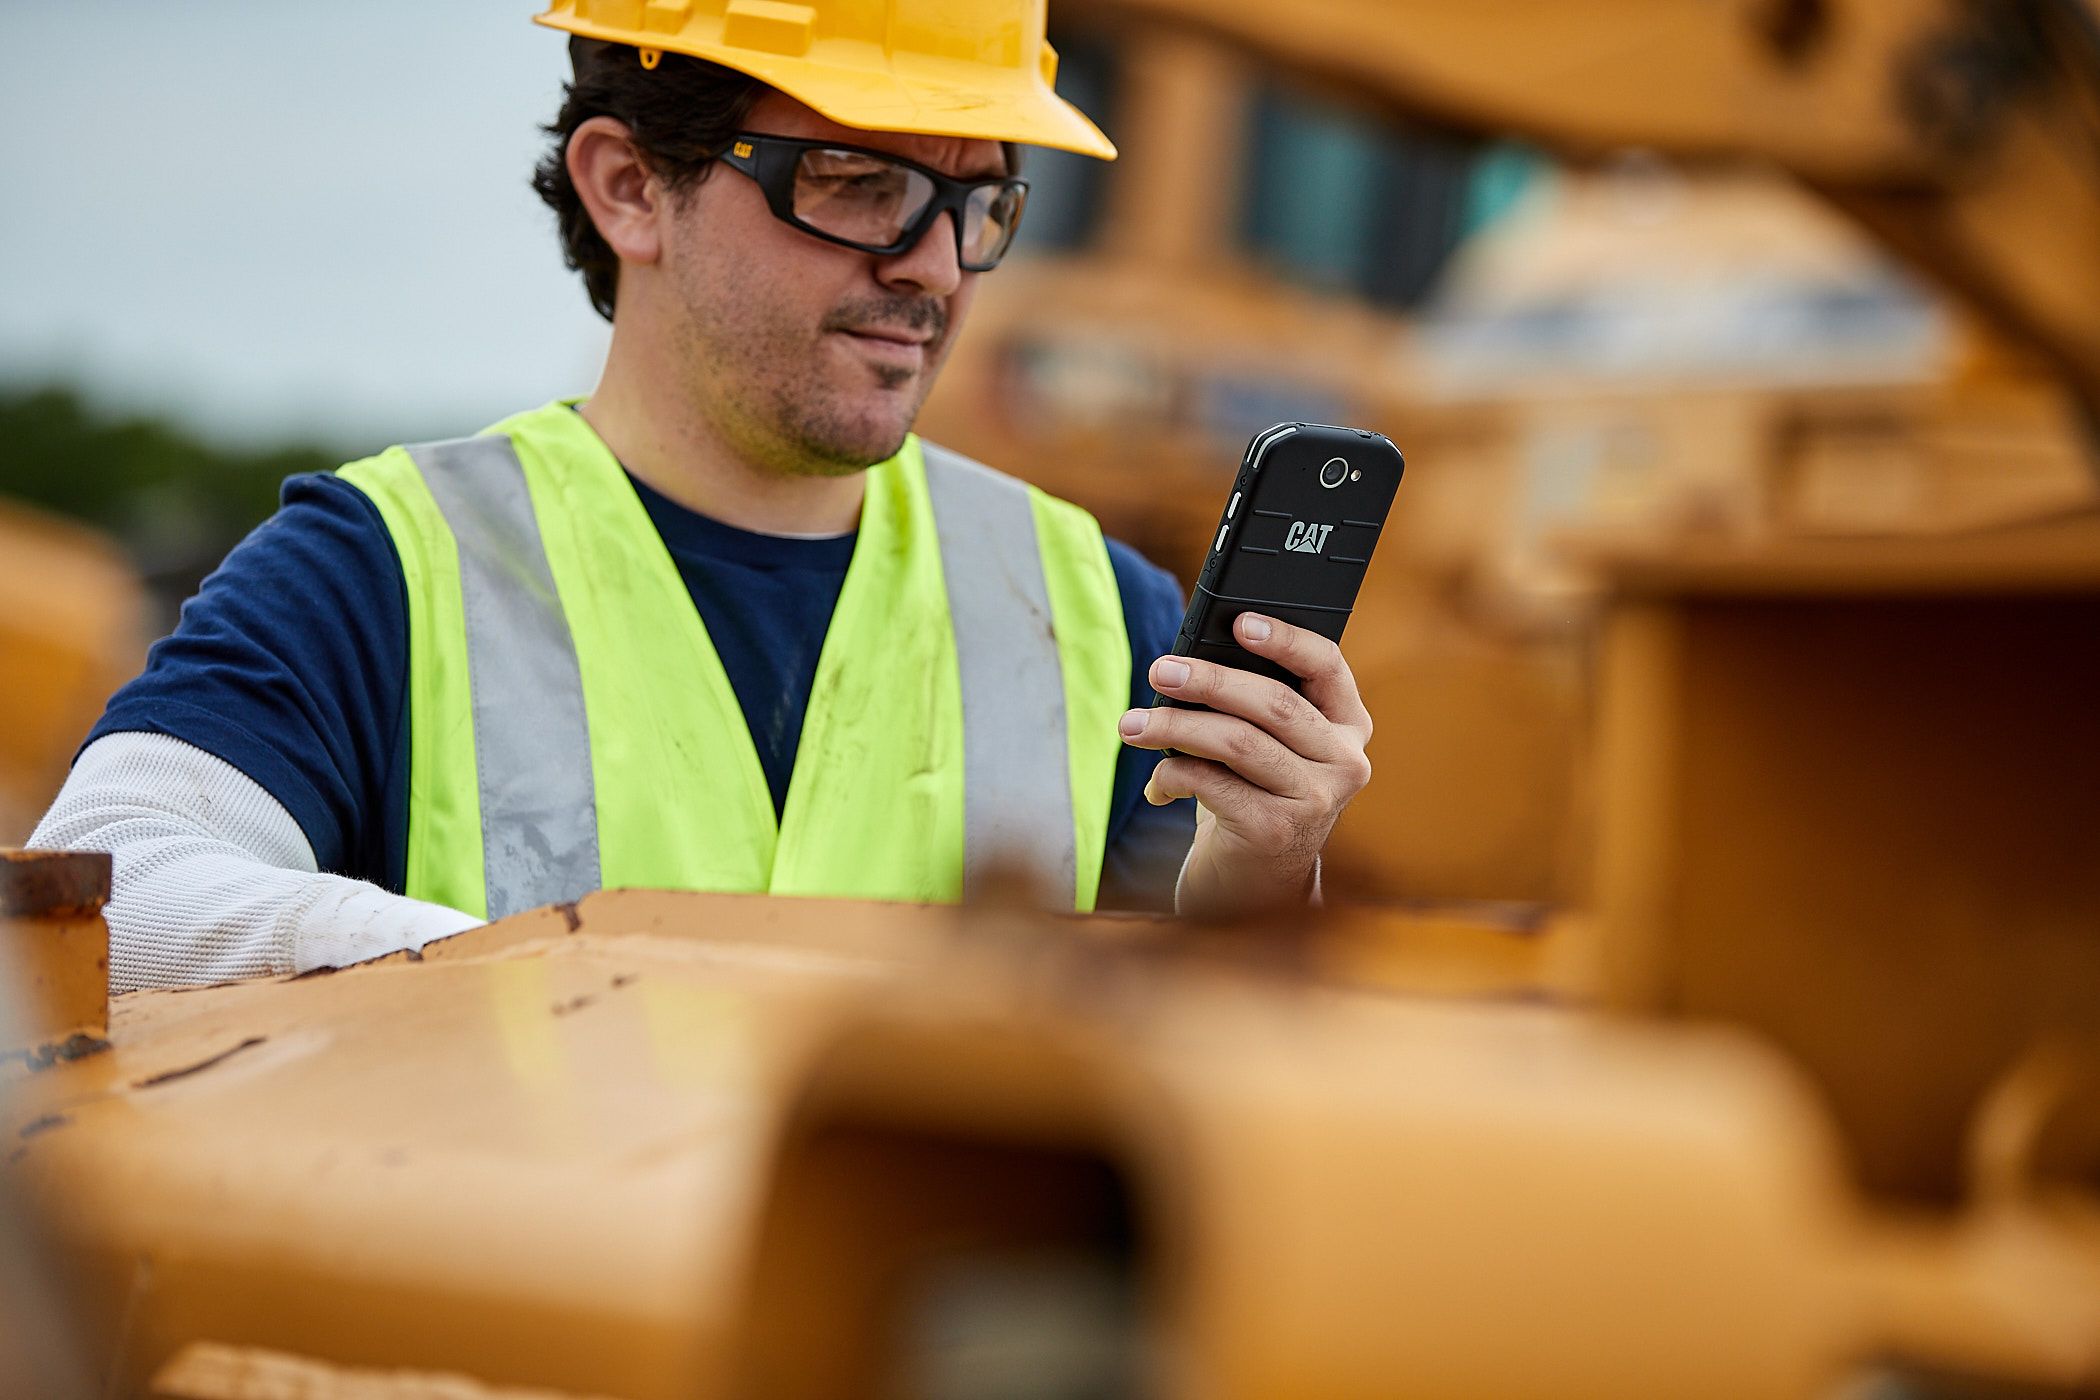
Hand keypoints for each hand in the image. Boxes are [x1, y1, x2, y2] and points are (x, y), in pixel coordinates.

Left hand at [1118, 612, 1373, 913]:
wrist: (1255, 883)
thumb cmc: (1253, 795)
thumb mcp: (1264, 747)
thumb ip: (1248, 705)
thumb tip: (1186, 662)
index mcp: (1348, 725)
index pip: (1327, 666)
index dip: (1286, 639)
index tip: (1239, 621)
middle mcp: (1345, 762)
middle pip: (1273, 703)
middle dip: (1208, 681)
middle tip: (1160, 671)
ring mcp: (1316, 800)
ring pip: (1238, 742)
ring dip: (1175, 727)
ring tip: (1131, 725)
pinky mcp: (1277, 832)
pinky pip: (1212, 785)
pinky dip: (1174, 776)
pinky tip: (1157, 785)